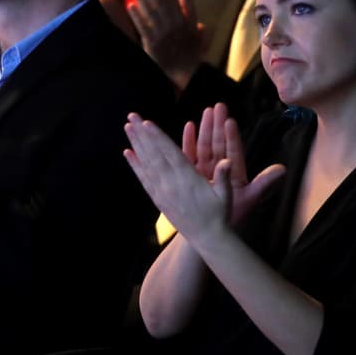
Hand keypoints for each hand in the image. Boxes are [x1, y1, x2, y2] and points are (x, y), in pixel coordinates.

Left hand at [123, 113, 230, 244]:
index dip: (158, 137)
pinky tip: (128, 152)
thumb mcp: (225, 195)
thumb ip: (223, 177)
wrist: (206, 239)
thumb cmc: (220, 215)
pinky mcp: (158, 199)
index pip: (170, 154)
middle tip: (132, 116)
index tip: (147, 123)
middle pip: (154, 154)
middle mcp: (171, 184)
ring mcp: (162, 191)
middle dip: (142, 134)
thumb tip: (227, 161)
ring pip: (146, 163)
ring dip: (137, 144)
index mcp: (188, 179)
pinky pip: (144, 178)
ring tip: (128, 127)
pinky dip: (135, 165)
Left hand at [127, 0, 204, 89]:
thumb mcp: (195, 29)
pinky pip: (144, 28)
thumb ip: (190, 10)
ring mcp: (162, 35)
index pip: (169, 0)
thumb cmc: (191, 51)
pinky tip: (131, 6)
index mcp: (182, 21)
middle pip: (159, 3)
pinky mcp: (153, 45)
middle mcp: (173, 26)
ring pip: (151, 13)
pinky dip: (137, 16)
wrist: (187, 73)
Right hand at [190, 103, 284, 224]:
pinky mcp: (192, 174)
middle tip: (218, 106)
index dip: (232, 137)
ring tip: (206, 111)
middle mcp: (220, 169)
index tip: (230, 121)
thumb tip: (283, 169)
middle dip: (217, 125)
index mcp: (234, 174)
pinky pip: (190, 155)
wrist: (208, 231)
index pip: (233, 151)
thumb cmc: (230, 217)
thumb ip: (264, 183)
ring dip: (205, 129)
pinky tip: (189, 126)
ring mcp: (206, 171)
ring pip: (205, 146)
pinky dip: (189, 141)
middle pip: (218, 144)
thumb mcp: (249, 199)